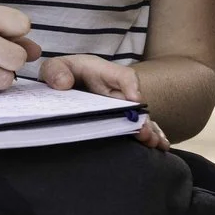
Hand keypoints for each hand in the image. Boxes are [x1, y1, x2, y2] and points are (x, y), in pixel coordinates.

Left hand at [40, 53, 170, 147]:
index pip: (123, 76)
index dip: (130, 87)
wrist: (62, 82)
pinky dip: (150, 135)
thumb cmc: (61, 73)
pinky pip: (137, 126)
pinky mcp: (120, 118)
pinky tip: (160, 147)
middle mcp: (117, 89)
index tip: (134, 100)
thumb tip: (64, 84)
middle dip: (142, 118)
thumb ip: (55, 71)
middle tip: (145, 133)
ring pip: (140, 117)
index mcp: (102, 72)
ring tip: (156, 144)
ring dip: (149, 130)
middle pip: (135, 103)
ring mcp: (120, 105)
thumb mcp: (53, 67)